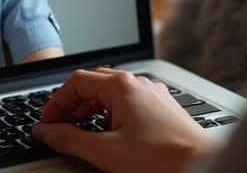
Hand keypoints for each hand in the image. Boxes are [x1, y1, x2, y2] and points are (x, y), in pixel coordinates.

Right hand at [34, 68, 219, 172]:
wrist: (200, 164)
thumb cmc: (160, 158)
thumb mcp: (104, 151)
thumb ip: (69, 139)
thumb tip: (47, 131)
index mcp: (121, 86)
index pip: (76, 82)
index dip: (56, 103)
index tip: (47, 124)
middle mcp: (138, 83)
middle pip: (93, 84)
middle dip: (72, 106)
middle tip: (60, 129)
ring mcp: (152, 93)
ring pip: (111, 93)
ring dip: (92, 111)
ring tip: (84, 135)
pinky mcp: (161, 106)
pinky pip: (129, 102)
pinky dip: (112, 115)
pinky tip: (112, 137)